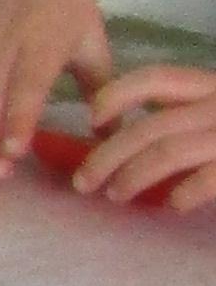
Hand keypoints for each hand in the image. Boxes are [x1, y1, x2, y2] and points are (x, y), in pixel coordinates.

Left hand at [72, 58, 215, 208]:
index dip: (116, 95)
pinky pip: (206, 179)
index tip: (90, 118)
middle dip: (107, 155)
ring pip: (166, 152)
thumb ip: (184, 113)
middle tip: (82, 182)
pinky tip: (173, 205)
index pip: (156, 79)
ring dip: (132, 176)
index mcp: (209, 87)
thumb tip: (128, 138)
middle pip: (149, 126)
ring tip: (115, 195)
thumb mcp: (214, 110)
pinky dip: (184, 193)